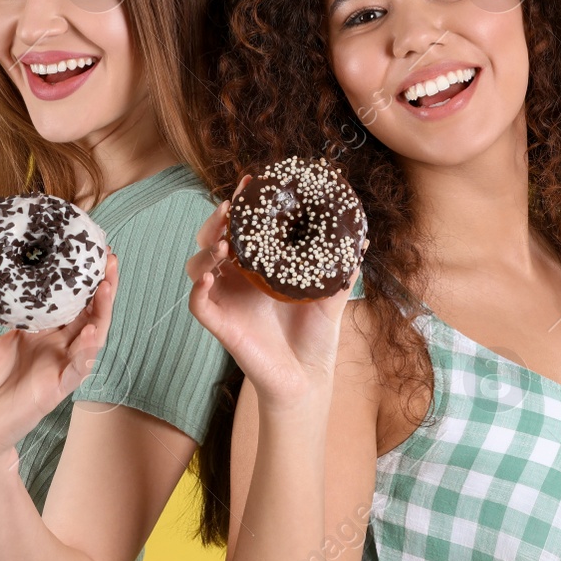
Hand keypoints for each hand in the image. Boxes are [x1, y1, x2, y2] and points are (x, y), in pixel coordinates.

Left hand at [0, 252, 118, 468]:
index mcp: (38, 332)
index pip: (66, 300)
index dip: (79, 278)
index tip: (87, 250)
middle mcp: (54, 346)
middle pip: (88, 312)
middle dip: (101, 286)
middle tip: (108, 259)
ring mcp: (58, 365)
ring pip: (91, 336)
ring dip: (102, 312)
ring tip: (107, 287)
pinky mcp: (56, 388)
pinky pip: (78, 367)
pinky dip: (88, 350)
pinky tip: (93, 332)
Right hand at [186, 178, 359, 412]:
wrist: (308, 378)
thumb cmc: (315, 337)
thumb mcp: (330, 297)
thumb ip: (340, 269)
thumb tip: (361, 239)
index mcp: (260, 267)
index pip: (243, 229)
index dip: (242, 205)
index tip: (249, 182)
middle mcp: (238, 279)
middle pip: (212, 240)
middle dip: (216, 221)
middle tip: (231, 209)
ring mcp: (226, 300)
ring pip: (198, 266)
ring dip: (205, 250)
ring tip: (224, 245)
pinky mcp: (220, 325)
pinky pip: (198, 303)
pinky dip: (198, 289)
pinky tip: (210, 279)